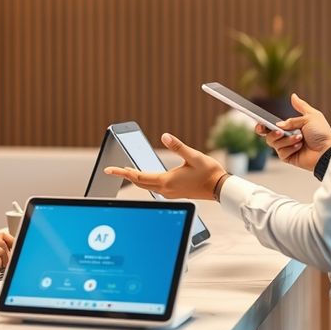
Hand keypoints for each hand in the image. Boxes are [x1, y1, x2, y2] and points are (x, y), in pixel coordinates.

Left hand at [104, 133, 225, 199]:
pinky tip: (145, 177)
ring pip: (146, 186)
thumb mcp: (194, 156)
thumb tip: (165, 136)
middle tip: (112, 170)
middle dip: (125, 175)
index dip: (123, 172)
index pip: (138, 177)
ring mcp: (170, 193)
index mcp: (167, 181)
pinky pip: (154, 188)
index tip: (110, 169)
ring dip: (135, 179)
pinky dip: (145, 182)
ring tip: (125, 171)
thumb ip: (178, 146)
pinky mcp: (175, 193)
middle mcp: (166, 189)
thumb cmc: (209, 172)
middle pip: (139, 183)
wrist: (220, 188)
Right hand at [255, 93, 330, 171]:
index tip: (260, 124)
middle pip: (268, 136)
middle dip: (272, 133)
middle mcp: (286, 137)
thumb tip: (292, 96)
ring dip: (287, 139)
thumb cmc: (321, 133)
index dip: (262, 126)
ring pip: (274, 143)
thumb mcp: (311, 116)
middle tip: (279, 131)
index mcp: (289, 127)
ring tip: (300, 137)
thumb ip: (300, 107)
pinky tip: (300, 146)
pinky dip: (290, 147)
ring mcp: (286, 148)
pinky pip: (281, 152)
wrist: (326, 149)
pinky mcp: (288, 157)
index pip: (271, 126)